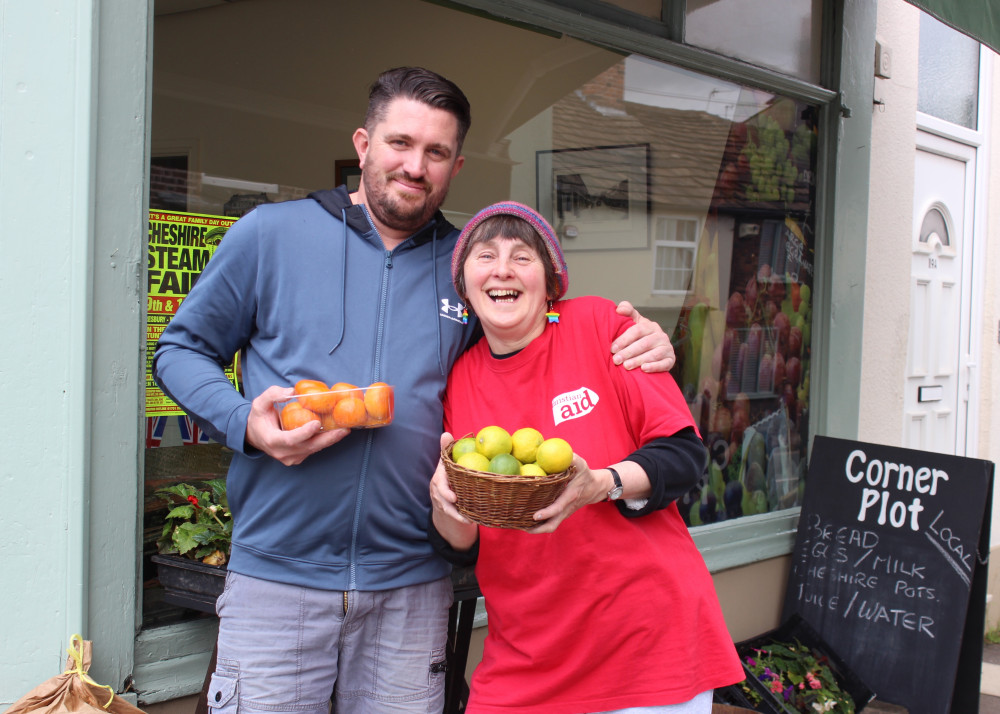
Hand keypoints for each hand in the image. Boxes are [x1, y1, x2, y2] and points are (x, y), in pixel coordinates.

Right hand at [245, 385, 349, 465]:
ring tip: (345, 429)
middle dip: (328, 439)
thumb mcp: (259, 403)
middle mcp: (283, 453)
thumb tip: (291, 391)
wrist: (254, 435)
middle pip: (308, 447)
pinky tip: (337, 432)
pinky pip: (313, 449)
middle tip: (344, 429)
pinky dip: (325, 441)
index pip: (290, 440)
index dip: (304, 433)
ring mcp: (291, 458)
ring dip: (330, 440)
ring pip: (314, 449)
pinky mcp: (298, 457)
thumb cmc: (258, 418)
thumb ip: (272, 395)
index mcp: (272, 441)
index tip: (316, 423)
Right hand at [430, 433, 478, 549]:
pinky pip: (453, 516)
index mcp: (439, 478)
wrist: (445, 494)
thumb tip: (445, 433)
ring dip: (458, 515)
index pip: (439, 483)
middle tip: (459, 506)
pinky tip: (471, 521)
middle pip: (441, 499)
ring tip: (470, 519)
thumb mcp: (448, 462)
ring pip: (447, 509)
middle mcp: (437, 490)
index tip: (454, 497)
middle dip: (449, 505)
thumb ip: (446, 449)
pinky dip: (461, 519)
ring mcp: (441, 502)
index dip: (445, 491)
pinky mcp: (447, 511)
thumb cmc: (449, 474)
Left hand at [528, 454, 606, 533]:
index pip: (558, 507)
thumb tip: (555, 450)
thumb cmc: (585, 474)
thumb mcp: (580, 464)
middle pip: (552, 524)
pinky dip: (539, 524)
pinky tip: (526, 520)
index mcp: (570, 496)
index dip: (547, 513)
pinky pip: (551, 523)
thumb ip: (569, 458)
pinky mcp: (562, 514)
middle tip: (521, 525)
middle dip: (537, 528)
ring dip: (536, 529)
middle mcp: (567, 508)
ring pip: (551, 526)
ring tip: (521, 526)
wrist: (596, 488)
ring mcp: (564, 513)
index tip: (535, 516)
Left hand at [612, 300, 675, 371]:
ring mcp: (667, 348)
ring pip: (653, 354)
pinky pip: (664, 364)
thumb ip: (627, 312)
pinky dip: (654, 366)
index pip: (637, 330)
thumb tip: (619, 309)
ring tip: (626, 366)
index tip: (612, 348)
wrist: (656, 352)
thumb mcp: (634, 322)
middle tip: (616, 360)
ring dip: (639, 360)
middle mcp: (660, 336)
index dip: (624, 339)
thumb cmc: (640, 337)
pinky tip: (644, 369)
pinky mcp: (671, 360)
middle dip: (628, 352)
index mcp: (650, 326)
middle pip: (644, 343)